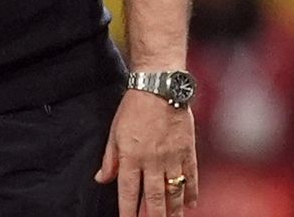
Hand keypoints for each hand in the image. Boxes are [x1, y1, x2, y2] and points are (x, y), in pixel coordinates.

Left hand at [96, 90, 197, 215]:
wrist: (159, 90)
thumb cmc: (133, 109)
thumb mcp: (114, 132)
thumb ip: (110, 158)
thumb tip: (102, 179)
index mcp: (131, 156)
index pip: (128, 191)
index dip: (128, 210)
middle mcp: (152, 160)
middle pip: (154, 197)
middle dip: (154, 216)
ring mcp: (172, 157)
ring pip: (174, 191)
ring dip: (174, 210)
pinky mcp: (188, 152)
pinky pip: (191, 177)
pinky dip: (191, 192)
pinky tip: (191, 204)